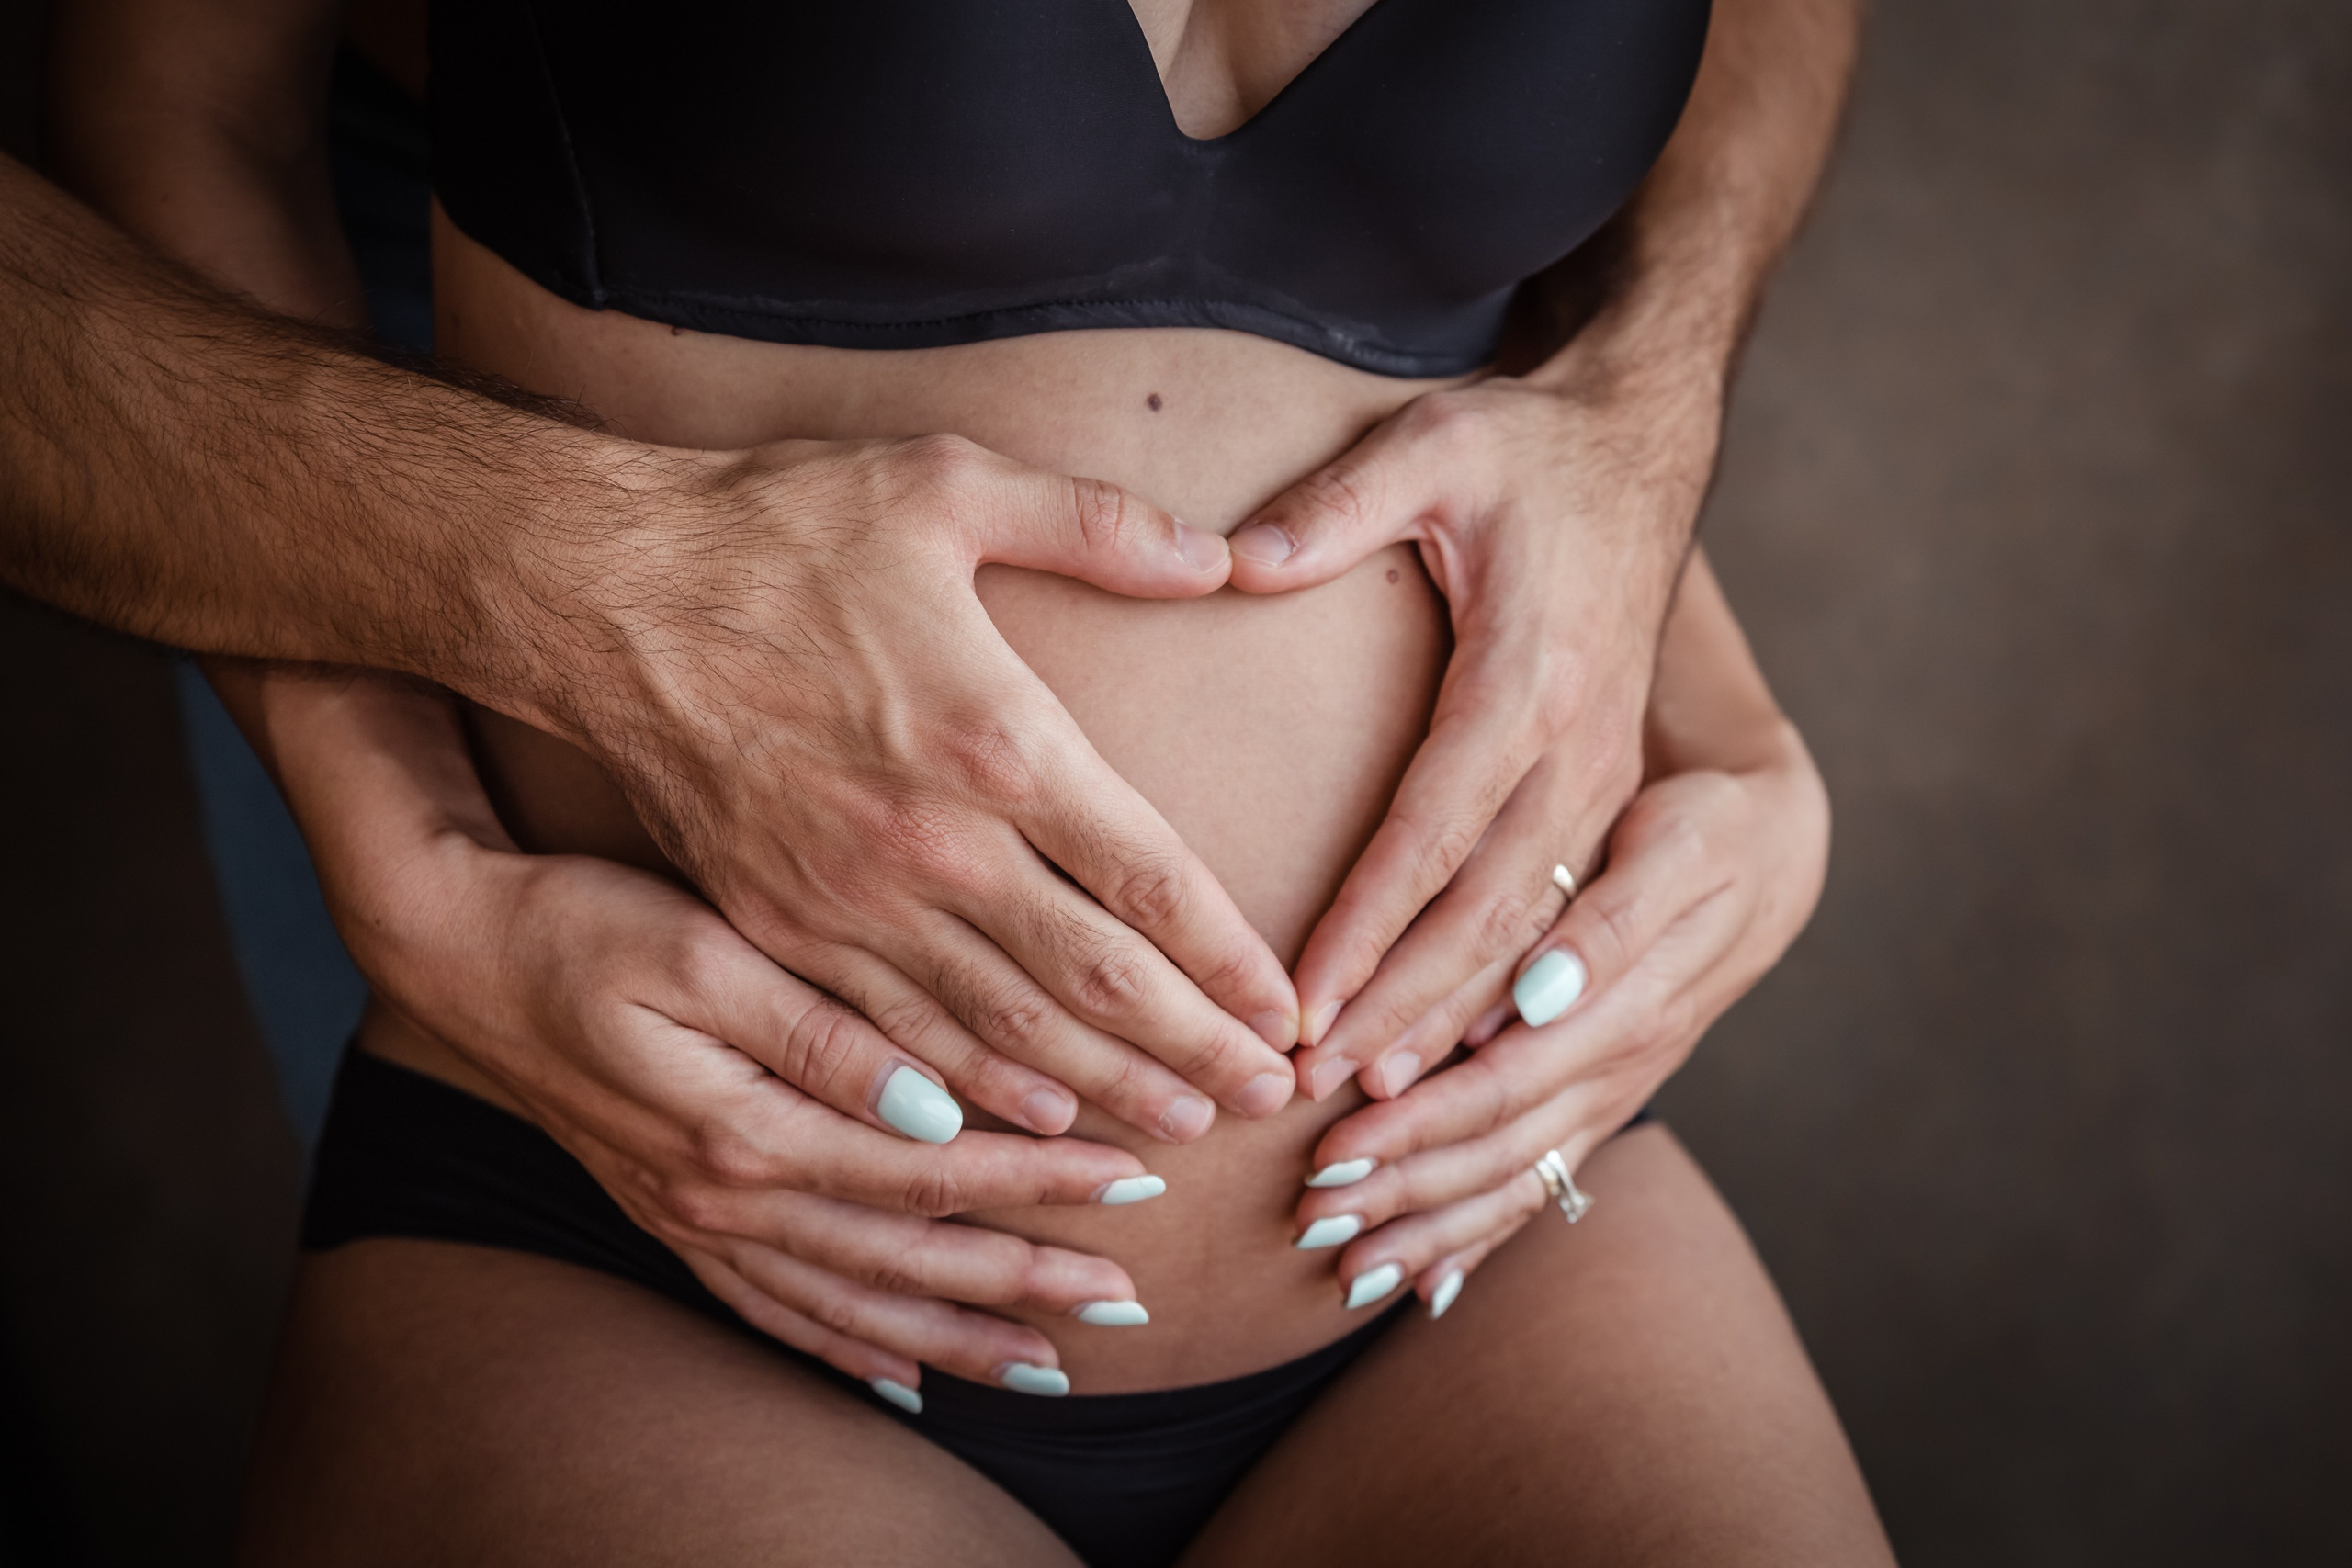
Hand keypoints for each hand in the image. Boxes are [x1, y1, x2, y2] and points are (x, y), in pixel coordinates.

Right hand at [250, 669, 1165, 1399]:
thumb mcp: (702, 953)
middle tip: (1128, 1294)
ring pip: (851, 1303)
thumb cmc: (582, 927)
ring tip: (1051, 1362)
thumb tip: (933, 1105)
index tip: (1136, 1175)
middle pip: (907, 1257)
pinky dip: (851, 1350)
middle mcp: (726, 1197)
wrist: (455, 951)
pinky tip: (906, 1377)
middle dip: (1024, 1278)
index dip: (1038, 1177)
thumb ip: (823, 1039)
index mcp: (749, 1128)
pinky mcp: (674, 1215)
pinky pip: (777, 1312)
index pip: (934, 1169)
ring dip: (955, 1333)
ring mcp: (695, 1219)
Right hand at [541, 433, 1300, 1141]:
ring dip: (1104, 1089)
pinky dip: (977, 1091)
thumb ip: (1098, 521)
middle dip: (1195, 1051)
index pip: (1151, 879)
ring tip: (1184, 1132)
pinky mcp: (783, 929)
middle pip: (1096, 981)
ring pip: (1005, 1031)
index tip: (1290, 1013)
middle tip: (1271, 1103)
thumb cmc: (779, 527)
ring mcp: (852, 901)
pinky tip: (1033, 1123)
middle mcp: (935, 844)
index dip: (1230, 960)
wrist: (600, 590)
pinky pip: (899, 1038)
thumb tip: (1222, 557)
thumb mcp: (947, 483)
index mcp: (997, 739)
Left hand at [1223, 368, 1719, 1093]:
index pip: (1437, 828)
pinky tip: (1448, 1052)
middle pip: (1489, 910)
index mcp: (1531, 677)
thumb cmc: (1527, 450)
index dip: (1370, 926)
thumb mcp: (1434, 444)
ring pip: (1531, 931)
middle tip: (1324, 1091)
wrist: (1642, 447)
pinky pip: (1557, 913)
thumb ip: (1336, 505)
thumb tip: (1238, 563)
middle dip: (1405, 1009)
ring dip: (1454, 1021)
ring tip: (1377, 1101)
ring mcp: (1602, 777)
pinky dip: (1503, 993)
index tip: (1304, 1005)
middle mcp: (1578, 747)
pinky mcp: (1604, 789)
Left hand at [1288, 706, 1828, 1314]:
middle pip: (1498, 1153)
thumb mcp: (1673, 854)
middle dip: (1400, 1193)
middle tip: (1309, 1220)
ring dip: (1429, 1231)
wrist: (1771, 854)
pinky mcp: (1602, 1100)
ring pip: (1515, 1183)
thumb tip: (1540, 991)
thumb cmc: (1707, 836)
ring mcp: (1611, 1094)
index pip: (1503, 1086)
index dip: (1416, 1122)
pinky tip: (1426, 1287)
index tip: (1333, 1148)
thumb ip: (1610, 926)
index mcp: (1624, 1010)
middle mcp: (1616, 1068)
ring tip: (1345, 1272)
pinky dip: (1481, 1237)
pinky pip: (1542, 1183)